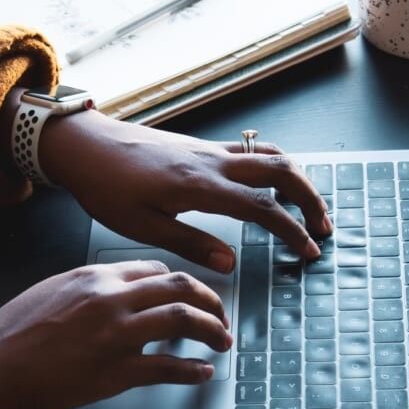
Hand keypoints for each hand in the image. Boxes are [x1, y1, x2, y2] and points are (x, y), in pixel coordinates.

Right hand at [0, 261, 230, 408]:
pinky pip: (168, 368)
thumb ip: (88, 287)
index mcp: (94, 276)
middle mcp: (110, 299)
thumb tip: (116, 290)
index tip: (190, 294)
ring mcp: (115, 335)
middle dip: (210, 300)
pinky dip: (192, 371)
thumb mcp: (50, 290)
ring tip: (221, 340)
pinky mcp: (115, 372)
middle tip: (220, 314)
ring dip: (212, 330)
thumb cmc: (11, 334)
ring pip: (183, 320)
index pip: (156, 269)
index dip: (181, 282)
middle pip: (180, 287)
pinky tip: (201, 373)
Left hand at [38, 110, 331, 271]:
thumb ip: (191, 244)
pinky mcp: (200, 146)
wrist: (85, 145)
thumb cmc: (106, 186)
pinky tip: (271, 184)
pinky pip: (250, 150)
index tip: (308, 251)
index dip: (291, 230)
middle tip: (323, 226)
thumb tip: (231, 264)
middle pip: (280, 170)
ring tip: (307, 205)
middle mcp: (212, 161)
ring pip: (269, 154)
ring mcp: (208, 149)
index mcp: (200, 185)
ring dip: (296, 178)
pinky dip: (273, 165)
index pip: (263, 207)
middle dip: (310, 197)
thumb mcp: (142, 227)